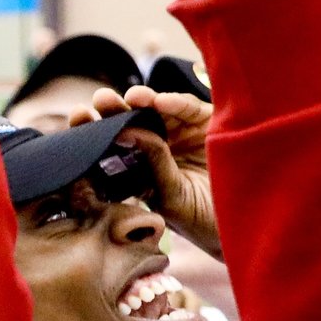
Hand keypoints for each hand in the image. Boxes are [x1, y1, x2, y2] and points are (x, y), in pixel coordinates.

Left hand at [68, 83, 218, 256]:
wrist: (243, 223)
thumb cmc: (201, 218)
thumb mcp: (171, 197)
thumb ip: (153, 166)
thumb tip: (126, 133)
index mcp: (138, 164)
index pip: (110, 144)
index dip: (93, 131)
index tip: (77, 119)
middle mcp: (157, 143)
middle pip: (129, 121)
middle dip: (112, 109)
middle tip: (100, 101)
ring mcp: (181, 131)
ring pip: (155, 109)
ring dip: (141, 100)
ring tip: (132, 97)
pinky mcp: (206, 121)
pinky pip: (188, 108)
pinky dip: (175, 103)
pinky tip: (160, 102)